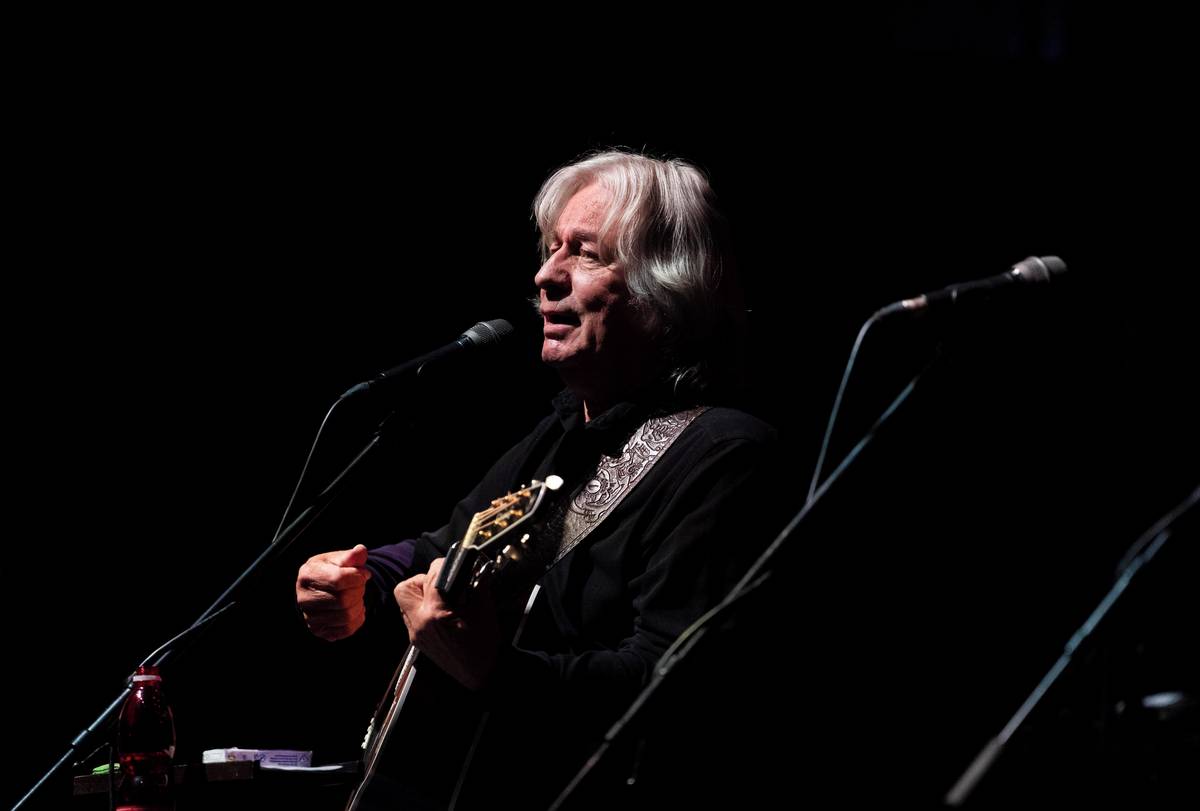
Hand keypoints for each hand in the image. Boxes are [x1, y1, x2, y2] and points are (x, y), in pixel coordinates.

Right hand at [296, 544, 371, 640]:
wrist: (321, 588)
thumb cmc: (331, 570)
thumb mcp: (339, 559)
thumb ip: (352, 555)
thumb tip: (361, 552)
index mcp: (307, 574)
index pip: (338, 580)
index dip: (357, 577)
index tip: (362, 574)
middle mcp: (303, 598)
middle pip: (343, 600)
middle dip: (359, 591)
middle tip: (360, 586)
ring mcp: (310, 617)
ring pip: (346, 616)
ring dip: (359, 605)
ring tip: (357, 596)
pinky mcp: (318, 630)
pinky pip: (346, 630)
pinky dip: (357, 619)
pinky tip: (354, 609)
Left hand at [394, 558, 500, 690]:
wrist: (479, 675)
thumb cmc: (483, 647)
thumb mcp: (484, 610)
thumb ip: (478, 584)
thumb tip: (477, 566)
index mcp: (435, 614)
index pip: (431, 576)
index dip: (442, 565)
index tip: (452, 563)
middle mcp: (419, 623)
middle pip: (405, 588)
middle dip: (422, 579)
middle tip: (440, 582)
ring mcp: (415, 634)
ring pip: (404, 602)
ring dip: (420, 594)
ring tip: (440, 596)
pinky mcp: (417, 640)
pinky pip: (411, 615)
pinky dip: (422, 608)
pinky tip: (440, 611)